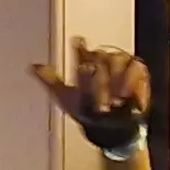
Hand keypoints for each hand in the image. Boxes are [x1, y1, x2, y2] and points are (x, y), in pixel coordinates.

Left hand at [32, 41, 151, 133]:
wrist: (107, 127)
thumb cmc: (85, 111)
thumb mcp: (64, 97)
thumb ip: (50, 80)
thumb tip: (32, 66)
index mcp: (84, 63)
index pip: (80, 50)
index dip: (78, 47)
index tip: (77, 42)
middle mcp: (101, 59)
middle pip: (99, 57)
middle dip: (98, 79)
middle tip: (97, 98)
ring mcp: (120, 64)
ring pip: (117, 60)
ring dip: (115, 81)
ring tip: (113, 100)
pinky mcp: (137, 71)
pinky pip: (135, 68)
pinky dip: (130, 82)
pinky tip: (124, 95)